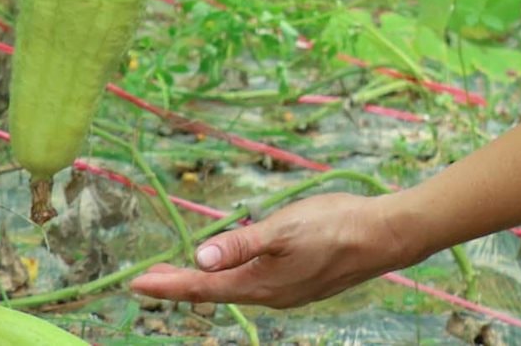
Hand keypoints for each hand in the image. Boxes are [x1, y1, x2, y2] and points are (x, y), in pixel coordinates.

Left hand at [130, 190, 410, 311]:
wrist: (384, 236)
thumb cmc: (335, 226)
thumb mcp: (283, 228)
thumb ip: (241, 243)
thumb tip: (200, 258)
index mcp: (260, 284)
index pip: (202, 287)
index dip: (167, 285)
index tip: (136, 284)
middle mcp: (270, 294)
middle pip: (215, 291)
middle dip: (180, 285)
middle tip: (147, 280)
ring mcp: (287, 291)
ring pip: (236, 289)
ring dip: (206, 282)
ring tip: (182, 274)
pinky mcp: (301, 282)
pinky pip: (257, 284)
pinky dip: (233, 277)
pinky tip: (234, 268)